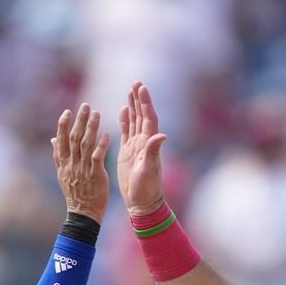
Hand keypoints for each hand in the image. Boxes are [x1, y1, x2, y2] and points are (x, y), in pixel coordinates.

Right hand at [52, 103, 109, 223]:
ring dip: (91, 127)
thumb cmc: (75, 193)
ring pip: (86, 144)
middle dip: (79, 121)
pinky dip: (102, 144)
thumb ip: (58, 155)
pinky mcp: (95, 174)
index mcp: (63, 163)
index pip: (61, 140)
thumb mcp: (62, 174)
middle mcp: (71, 164)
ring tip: (96, 113)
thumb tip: (53, 139)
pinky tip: (107, 133)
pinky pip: (98, 156)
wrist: (83, 213)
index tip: (67, 112)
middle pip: (74, 138)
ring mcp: (83, 169)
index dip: (63, 125)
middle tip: (85, 106)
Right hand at [116, 81, 167, 215]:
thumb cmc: (146, 188)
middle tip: (136, 82)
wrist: (142, 202)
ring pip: (135, 121)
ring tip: (130, 91)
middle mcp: (144, 142)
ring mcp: (136, 146)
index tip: (141, 87)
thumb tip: (162, 135)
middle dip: (139, 99)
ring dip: (133, 106)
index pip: (148, 118)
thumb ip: (153, 152)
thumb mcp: (148, 170)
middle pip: (142, 115)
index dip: (145, 102)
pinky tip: (123, 110)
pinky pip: (127, 132)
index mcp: (149, 144)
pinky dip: (125, 120)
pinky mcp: (128, 152)